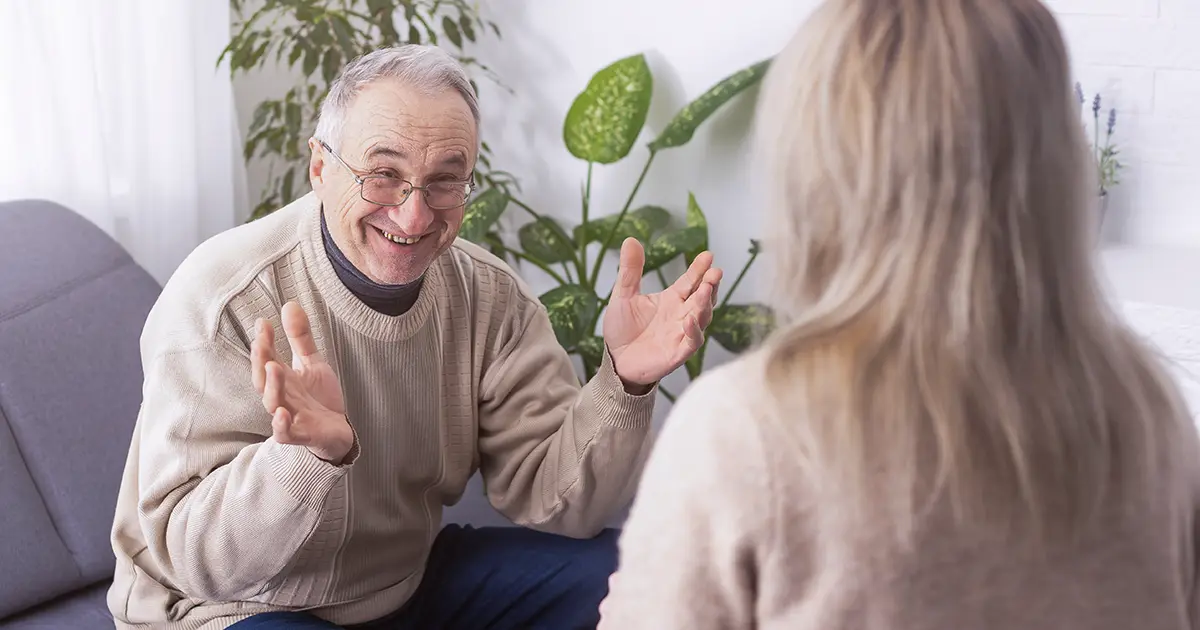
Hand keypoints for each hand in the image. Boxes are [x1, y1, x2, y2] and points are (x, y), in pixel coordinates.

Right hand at [251, 301, 352, 463]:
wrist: (338, 431)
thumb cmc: (319, 398)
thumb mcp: (312, 363)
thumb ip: (300, 338)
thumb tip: (289, 304)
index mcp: (282, 379)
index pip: (267, 358)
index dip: (264, 342)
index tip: (264, 322)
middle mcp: (282, 396)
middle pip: (263, 379)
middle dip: (260, 361)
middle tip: (262, 342)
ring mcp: (289, 416)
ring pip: (273, 403)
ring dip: (272, 386)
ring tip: (274, 367)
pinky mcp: (301, 435)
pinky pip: (284, 433)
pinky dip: (280, 426)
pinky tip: (281, 414)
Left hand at [603, 238, 721, 386]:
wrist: (615, 361)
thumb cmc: (622, 330)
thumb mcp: (623, 295)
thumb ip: (630, 270)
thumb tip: (630, 240)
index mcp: (671, 300)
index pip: (690, 281)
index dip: (699, 269)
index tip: (708, 256)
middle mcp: (681, 314)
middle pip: (702, 297)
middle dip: (710, 284)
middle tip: (715, 272)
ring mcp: (681, 333)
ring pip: (702, 317)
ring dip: (704, 303)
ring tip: (705, 289)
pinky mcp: (678, 353)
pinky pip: (692, 341)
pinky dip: (693, 331)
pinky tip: (689, 319)